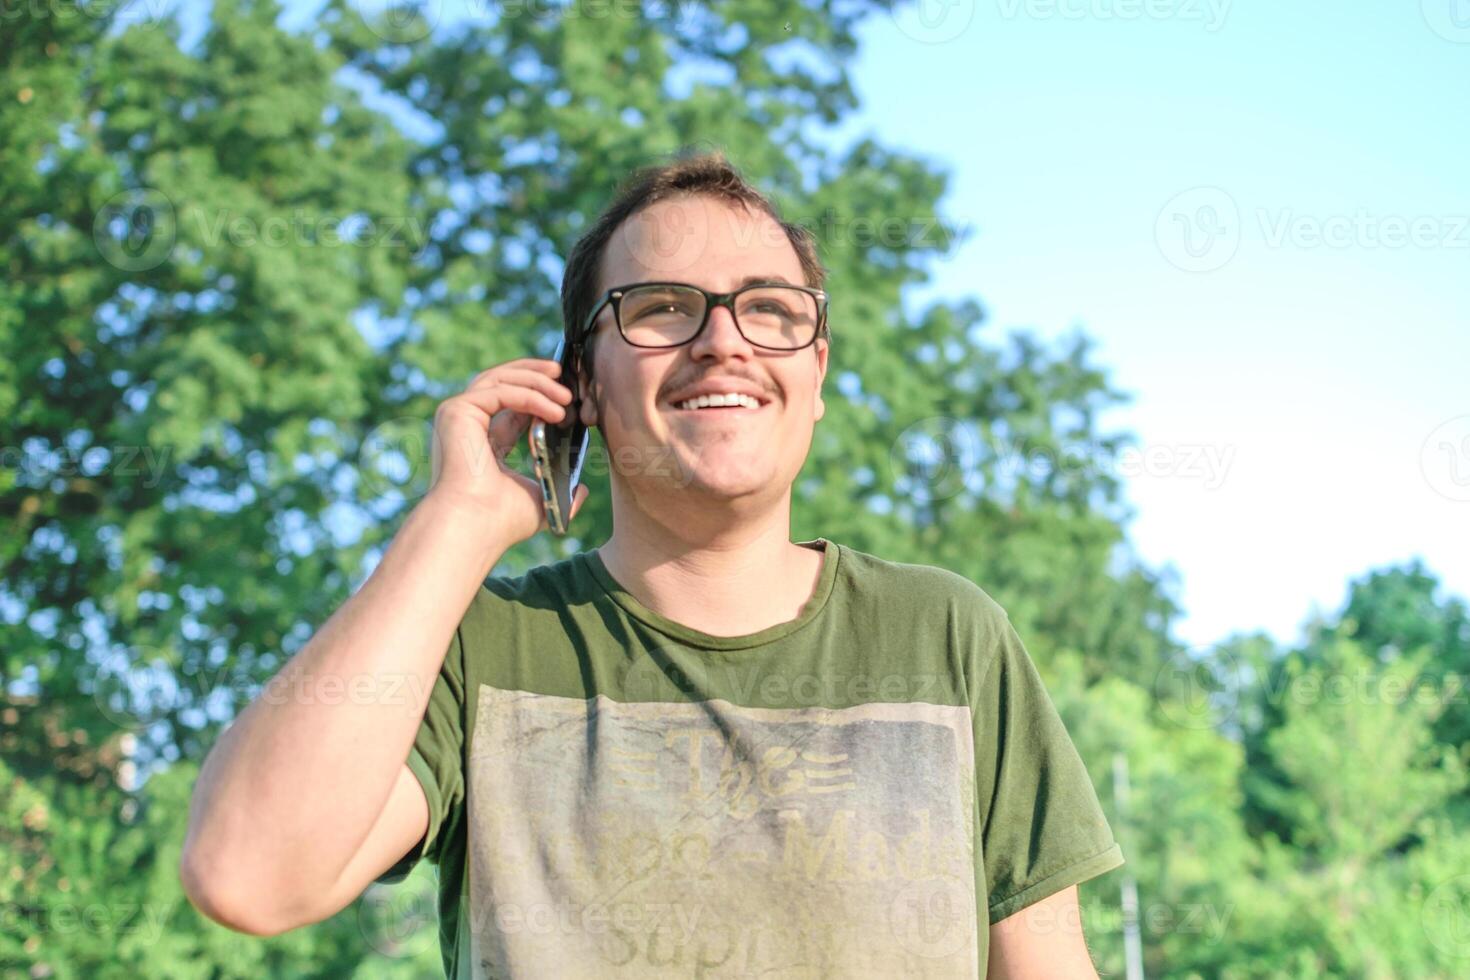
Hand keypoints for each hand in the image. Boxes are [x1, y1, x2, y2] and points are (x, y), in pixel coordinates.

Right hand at [426, 357, 589, 543]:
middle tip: (565, 376)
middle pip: (502, 381)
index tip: (567, 395)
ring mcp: (458, 416)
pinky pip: (501, 390)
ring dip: (538, 382)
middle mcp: (465, 424)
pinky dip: (531, 396)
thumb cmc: (501, 522)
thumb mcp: (539, 500)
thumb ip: (560, 490)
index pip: (510, 404)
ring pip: (500, 379)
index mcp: (480, 442)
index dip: (538, 394)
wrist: (476, 527)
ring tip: (567, 396)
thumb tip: (582, 490)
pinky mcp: (457, 411)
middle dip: (536, 375)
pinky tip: (555, 411)